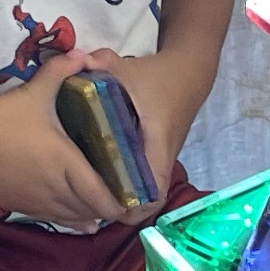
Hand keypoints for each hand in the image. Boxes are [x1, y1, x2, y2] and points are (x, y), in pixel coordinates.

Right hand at [0, 55, 132, 227]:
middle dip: (113, 205)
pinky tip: (86, 222)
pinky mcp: (25, 208)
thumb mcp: (33, 93)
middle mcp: (58, 191)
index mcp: (67, 165)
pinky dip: (76, 221)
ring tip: (110, 203)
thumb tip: (83, 52)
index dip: (124, 202)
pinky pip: (59, 221)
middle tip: (128, 194)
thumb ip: (60, 71)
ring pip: (78, 218)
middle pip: (95, 210)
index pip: (104, 196)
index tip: (138, 195)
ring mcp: (41, 204)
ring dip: (95, 213)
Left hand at [67, 44, 176, 217]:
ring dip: (123, 197)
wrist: (189, 72)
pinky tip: (98, 174)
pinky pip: (142, 177)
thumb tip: (80, 62)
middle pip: (147, 199)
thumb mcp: (129, 69)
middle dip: (121, 208)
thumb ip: (103, 65)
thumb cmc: (160, 76)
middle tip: (89, 204)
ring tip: (90, 193)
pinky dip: (125, 182)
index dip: (134, 207)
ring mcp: (160, 157)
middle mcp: (161, 157)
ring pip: (144, 190)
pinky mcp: (156, 153)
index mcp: (156, 144)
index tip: (106, 206)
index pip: (153, 189)